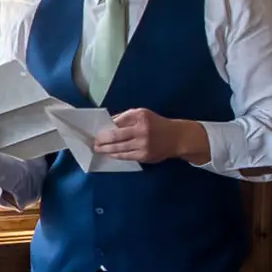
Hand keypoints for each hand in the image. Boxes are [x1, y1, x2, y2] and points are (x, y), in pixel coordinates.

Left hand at [94, 108, 210, 165]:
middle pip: (115, 135)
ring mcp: (143, 143)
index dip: (105, 127)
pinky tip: (110, 154)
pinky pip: (126, 156)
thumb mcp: (143, 115)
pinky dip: (116, 155)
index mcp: (140, 115)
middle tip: (94, 142)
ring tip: (98, 149)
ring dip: (106, 149)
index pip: (117, 121)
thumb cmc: (156, 124)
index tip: (96, 131)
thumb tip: (107, 125)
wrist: (176, 137)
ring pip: (119, 148)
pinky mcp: (144, 155)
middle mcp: (141, 129)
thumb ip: (126, 118)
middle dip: (102, 140)